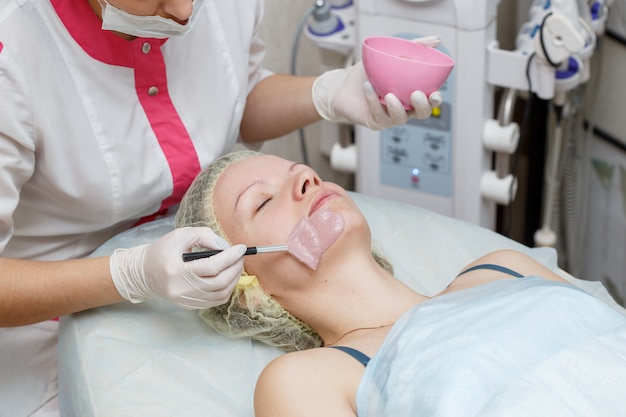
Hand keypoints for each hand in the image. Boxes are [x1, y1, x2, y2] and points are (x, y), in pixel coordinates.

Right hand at [109, 227, 245, 308]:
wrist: (144, 272)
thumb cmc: (163, 251)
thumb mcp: (181, 235)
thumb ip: (205, 236)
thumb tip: (226, 248)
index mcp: (175, 270)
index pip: (211, 266)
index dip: (230, 257)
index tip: (241, 248)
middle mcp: (180, 289)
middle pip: (219, 283)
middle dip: (235, 268)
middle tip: (241, 257)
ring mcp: (185, 300)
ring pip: (220, 294)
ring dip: (234, 279)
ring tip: (236, 265)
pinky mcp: (190, 306)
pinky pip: (216, 301)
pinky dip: (227, 288)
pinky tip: (228, 277)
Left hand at [312, 36, 442, 129]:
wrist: (342, 86)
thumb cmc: (367, 73)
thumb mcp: (390, 55)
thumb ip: (414, 48)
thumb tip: (436, 40)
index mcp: (411, 95)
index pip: (430, 101)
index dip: (435, 100)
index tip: (435, 93)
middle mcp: (404, 108)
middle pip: (421, 114)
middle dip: (422, 106)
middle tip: (415, 95)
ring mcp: (390, 117)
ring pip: (400, 118)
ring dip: (396, 107)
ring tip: (388, 94)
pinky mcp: (375, 122)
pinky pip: (378, 114)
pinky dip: (372, 100)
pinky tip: (368, 88)